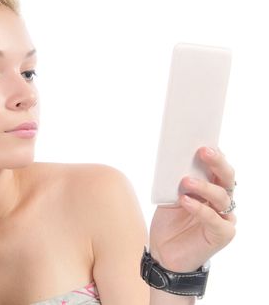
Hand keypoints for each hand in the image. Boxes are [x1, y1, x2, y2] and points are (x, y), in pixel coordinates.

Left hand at [150, 146, 236, 271]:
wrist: (164, 251)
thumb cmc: (169, 221)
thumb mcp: (169, 195)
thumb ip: (175, 180)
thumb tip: (174, 157)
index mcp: (211, 186)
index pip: (218, 166)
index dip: (215, 152)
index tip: (204, 138)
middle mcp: (221, 199)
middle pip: (226, 177)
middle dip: (216, 162)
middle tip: (202, 151)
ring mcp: (224, 217)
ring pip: (221, 196)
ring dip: (203, 186)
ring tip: (185, 181)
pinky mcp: (222, 234)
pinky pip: (215, 219)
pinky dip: (200, 209)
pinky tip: (186, 201)